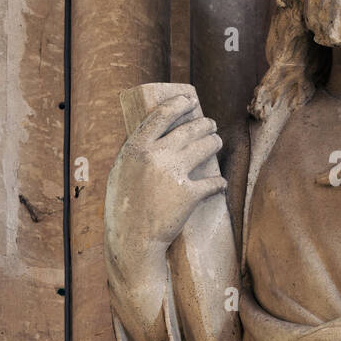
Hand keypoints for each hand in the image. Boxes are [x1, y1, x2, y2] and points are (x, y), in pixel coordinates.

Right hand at [106, 94, 226, 259]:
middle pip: (189, 130)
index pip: (161, 115)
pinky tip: (220, 183)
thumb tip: (154, 138)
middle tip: (211, 124)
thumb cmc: (122, 208)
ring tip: (216, 141)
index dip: (178, 104)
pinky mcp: (189, 194)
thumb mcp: (120, 172)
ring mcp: (174, 173)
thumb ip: (137, 154)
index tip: (189, 101)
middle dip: (204, 124)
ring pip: (205, 147)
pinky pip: (213, 182)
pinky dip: (218, 183)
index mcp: (136, 148)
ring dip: (214, 142)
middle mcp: (156, 156)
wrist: (131, 239)